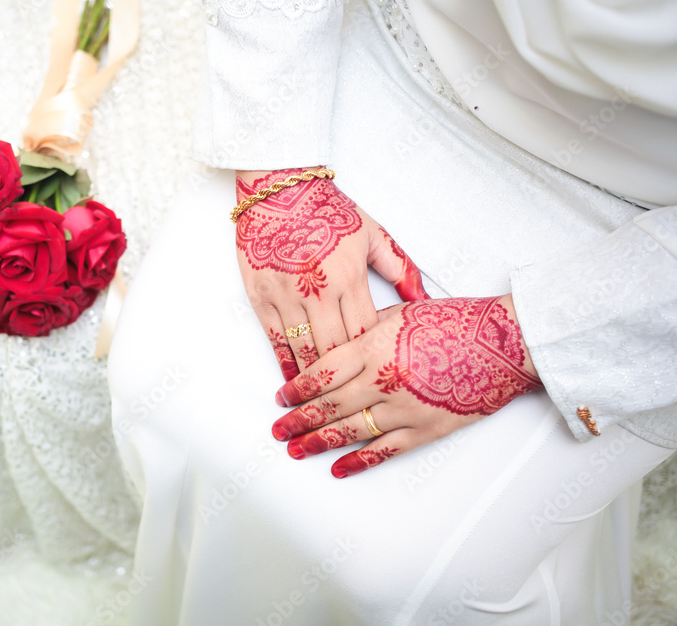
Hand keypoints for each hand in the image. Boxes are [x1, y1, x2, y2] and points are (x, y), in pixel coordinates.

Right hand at [236, 168, 428, 380]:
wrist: (278, 188)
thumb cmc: (327, 209)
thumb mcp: (372, 233)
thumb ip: (400, 267)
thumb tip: (424, 300)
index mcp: (349, 275)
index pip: (366, 331)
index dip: (372, 357)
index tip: (379, 374)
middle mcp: (318, 289)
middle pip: (336, 348)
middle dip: (345, 377)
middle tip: (353, 398)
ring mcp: (286, 293)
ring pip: (304, 349)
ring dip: (314, 378)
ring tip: (322, 398)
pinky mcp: (260, 293)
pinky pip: (274, 337)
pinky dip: (284, 362)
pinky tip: (292, 378)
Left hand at [269, 295, 542, 477]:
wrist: (505, 345)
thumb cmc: (456, 322)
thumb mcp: (399, 315)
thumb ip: (363, 332)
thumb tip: (335, 348)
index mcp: (374, 347)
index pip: (322, 373)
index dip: (298, 389)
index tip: (281, 398)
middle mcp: (384, 380)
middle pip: (330, 405)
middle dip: (299, 419)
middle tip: (278, 429)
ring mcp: (405, 409)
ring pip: (350, 430)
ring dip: (319, 441)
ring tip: (297, 449)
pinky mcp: (426, 429)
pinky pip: (385, 450)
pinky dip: (359, 462)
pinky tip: (338, 469)